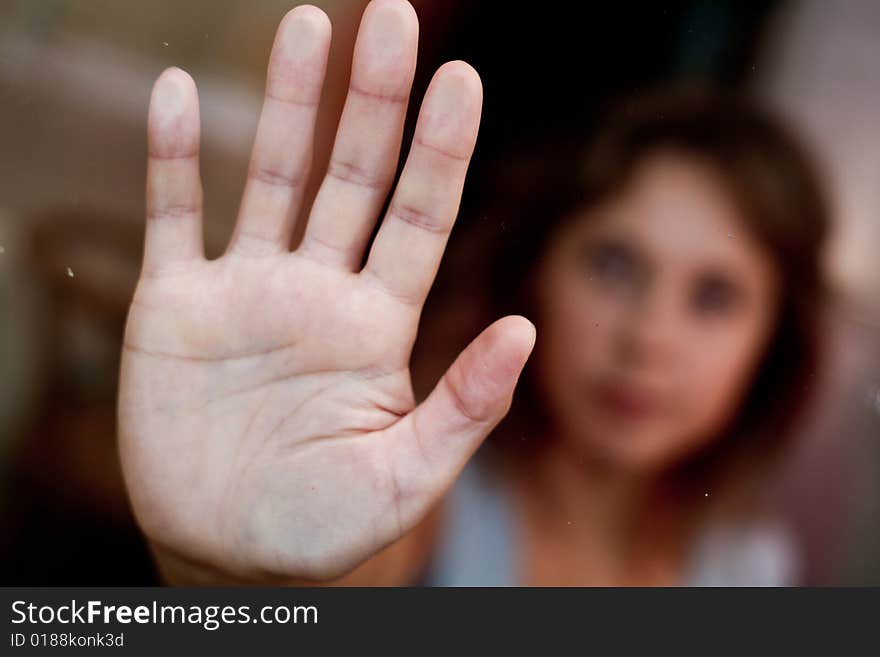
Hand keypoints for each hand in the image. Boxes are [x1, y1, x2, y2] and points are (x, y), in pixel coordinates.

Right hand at [118, 0, 534, 582]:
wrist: (230, 553)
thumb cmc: (324, 526)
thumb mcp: (405, 479)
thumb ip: (464, 406)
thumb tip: (525, 328)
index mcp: (378, 325)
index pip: (419, 218)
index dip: (441, 149)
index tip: (461, 78)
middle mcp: (319, 291)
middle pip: (353, 176)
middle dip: (373, 100)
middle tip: (389, 17)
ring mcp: (247, 291)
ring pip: (271, 176)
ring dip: (287, 101)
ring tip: (306, 25)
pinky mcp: (175, 306)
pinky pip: (172, 215)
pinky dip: (170, 156)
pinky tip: (170, 92)